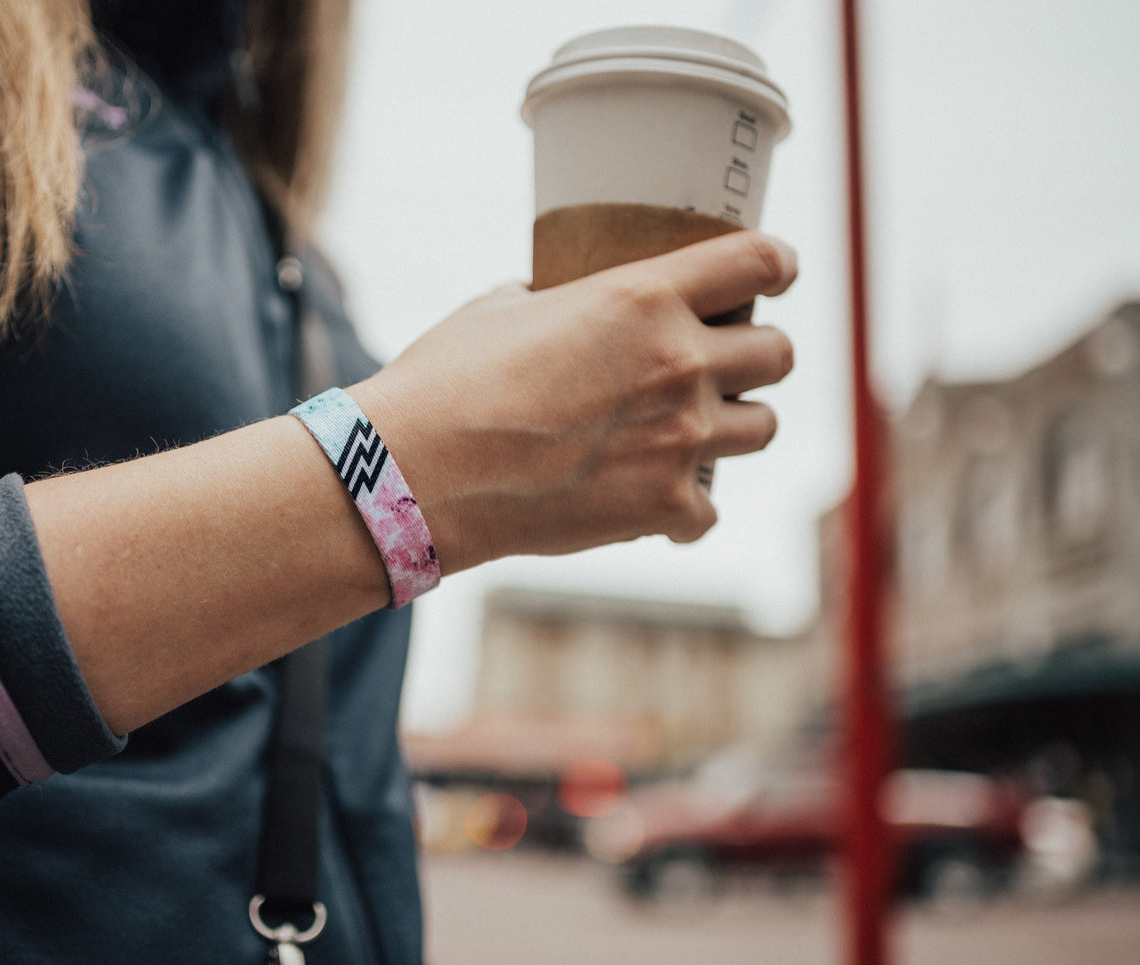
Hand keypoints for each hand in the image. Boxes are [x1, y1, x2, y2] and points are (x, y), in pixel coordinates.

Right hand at [351, 230, 796, 571]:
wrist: (417, 473)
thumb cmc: (445, 382)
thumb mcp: (500, 308)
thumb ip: (559, 301)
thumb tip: (562, 306)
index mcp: (644, 297)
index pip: (758, 260)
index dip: (776, 263)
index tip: (776, 271)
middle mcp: (679, 364)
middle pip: (777, 352)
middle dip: (757, 354)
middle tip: (725, 363)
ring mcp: (680, 441)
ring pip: (764, 429)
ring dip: (735, 426)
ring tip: (692, 432)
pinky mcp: (663, 507)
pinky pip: (709, 509)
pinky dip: (686, 507)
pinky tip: (652, 500)